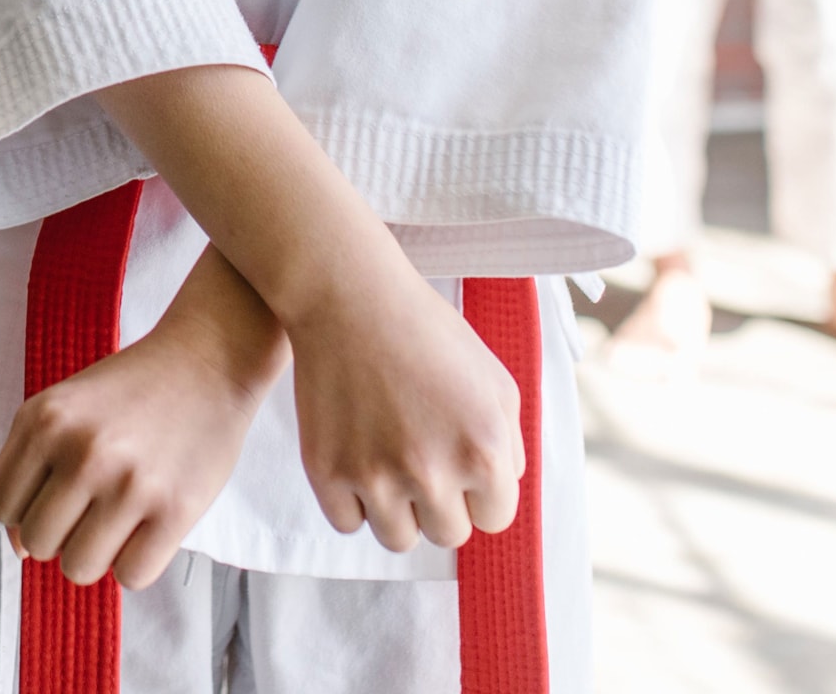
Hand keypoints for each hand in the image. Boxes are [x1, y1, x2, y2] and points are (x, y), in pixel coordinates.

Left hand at [0, 250, 281, 590]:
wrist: (207, 361)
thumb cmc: (134, 388)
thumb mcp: (65, 407)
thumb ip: (32, 467)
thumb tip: (18, 546)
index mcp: (44, 421)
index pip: (1, 504)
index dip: (23, 511)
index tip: (52, 500)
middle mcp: (81, 452)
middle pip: (37, 542)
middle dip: (59, 535)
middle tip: (90, 509)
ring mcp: (128, 484)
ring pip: (78, 568)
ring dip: (94, 555)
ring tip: (117, 522)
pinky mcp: (175, 511)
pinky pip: (130, 577)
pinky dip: (135, 564)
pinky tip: (146, 530)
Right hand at [287, 259, 522, 551]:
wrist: (350, 296)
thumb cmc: (427, 332)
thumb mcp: (496, 380)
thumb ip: (510, 446)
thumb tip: (498, 493)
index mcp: (484, 453)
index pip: (493, 519)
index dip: (477, 490)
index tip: (457, 459)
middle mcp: (432, 473)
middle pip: (446, 534)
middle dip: (439, 501)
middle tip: (419, 454)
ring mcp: (375, 476)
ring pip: (398, 538)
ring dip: (397, 509)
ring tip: (388, 460)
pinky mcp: (326, 472)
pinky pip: (347, 523)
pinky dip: (352, 500)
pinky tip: (355, 459)